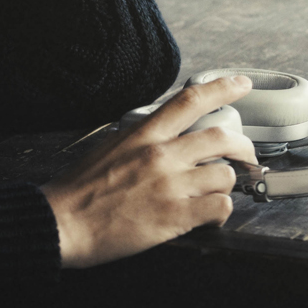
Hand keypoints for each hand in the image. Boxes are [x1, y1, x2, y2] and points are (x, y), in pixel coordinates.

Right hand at [41, 75, 259, 268]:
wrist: (61, 223)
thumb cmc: (78, 191)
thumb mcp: (107, 148)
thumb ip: (139, 140)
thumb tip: (163, 138)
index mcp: (142, 135)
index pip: (190, 100)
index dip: (223, 88)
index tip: (240, 84)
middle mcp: (160, 156)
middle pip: (222, 137)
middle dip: (243, 148)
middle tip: (245, 157)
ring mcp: (170, 186)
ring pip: (226, 175)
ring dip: (226, 186)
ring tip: (212, 194)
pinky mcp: (175, 217)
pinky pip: (220, 208)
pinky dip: (221, 212)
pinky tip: (209, 216)